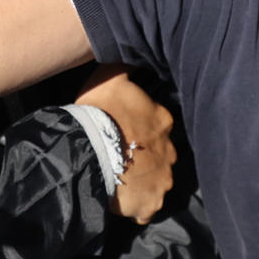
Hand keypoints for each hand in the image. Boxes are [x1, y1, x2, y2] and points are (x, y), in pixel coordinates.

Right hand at [75, 66, 176, 224]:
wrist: (88, 151)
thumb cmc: (99, 113)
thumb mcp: (111, 77)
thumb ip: (125, 67)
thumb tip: (134, 51)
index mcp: (163, 120)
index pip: (159, 122)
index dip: (142, 125)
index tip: (126, 128)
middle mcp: (170, 152)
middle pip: (161, 153)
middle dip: (146, 154)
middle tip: (123, 152)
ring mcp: (162, 180)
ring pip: (157, 179)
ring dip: (143, 178)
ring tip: (122, 176)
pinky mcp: (150, 204)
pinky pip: (146, 207)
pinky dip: (138, 204)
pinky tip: (123, 198)